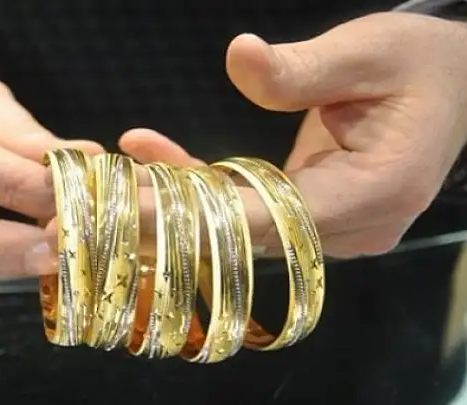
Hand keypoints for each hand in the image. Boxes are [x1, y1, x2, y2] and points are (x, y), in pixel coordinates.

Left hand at [120, 12, 466, 257]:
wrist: (455, 85)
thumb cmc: (420, 64)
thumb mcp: (370, 50)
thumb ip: (304, 67)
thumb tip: (240, 59)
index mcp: (375, 192)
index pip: (269, 219)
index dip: (195, 214)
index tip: (128, 205)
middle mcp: (353, 228)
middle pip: (244, 234)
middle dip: (168, 216)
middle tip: (94, 199)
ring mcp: (332, 230)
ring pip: (238, 228)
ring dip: (175, 204)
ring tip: (110, 176)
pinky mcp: (312, 218)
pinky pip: (246, 209)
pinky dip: (200, 187)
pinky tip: (150, 156)